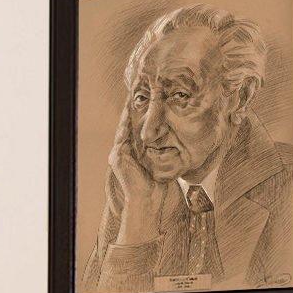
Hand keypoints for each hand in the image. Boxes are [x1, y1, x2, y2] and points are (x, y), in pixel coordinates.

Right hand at [105, 105, 163, 243]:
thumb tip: (173, 144)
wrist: (146, 202)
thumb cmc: (155, 187)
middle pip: (126, 124)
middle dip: (131, 107)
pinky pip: (123, 133)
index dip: (138, 114)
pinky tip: (133, 108)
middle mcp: (121, 152)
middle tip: (138, 90)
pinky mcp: (119, 156)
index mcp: (130, 154)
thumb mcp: (159, 166)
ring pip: (124, 125)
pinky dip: (127, 120)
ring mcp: (118, 153)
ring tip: (135, 94)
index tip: (145, 99)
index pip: (133, 129)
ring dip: (129, 109)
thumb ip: (160, 154)